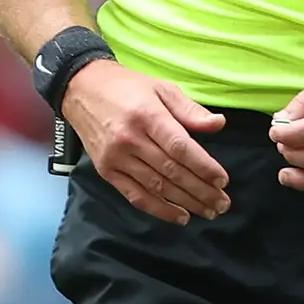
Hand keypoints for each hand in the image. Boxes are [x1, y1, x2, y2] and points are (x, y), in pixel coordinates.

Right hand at [63, 60, 231, 221]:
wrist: (81, 90)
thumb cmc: (127, 87)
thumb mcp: (161, 88)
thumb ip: (190, 109)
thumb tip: (218, 124)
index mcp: (147, 115)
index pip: (180, 148)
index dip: (203, 167)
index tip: (222, 181)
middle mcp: (130, 139)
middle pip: (171, 171)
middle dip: (200, 191)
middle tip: (222, 204)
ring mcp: (116, 158)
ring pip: (156, 187)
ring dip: (185, 203)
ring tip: (208, 212)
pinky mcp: (106, 171)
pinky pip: (135, 195)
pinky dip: (159, 209)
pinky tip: (179, 216)